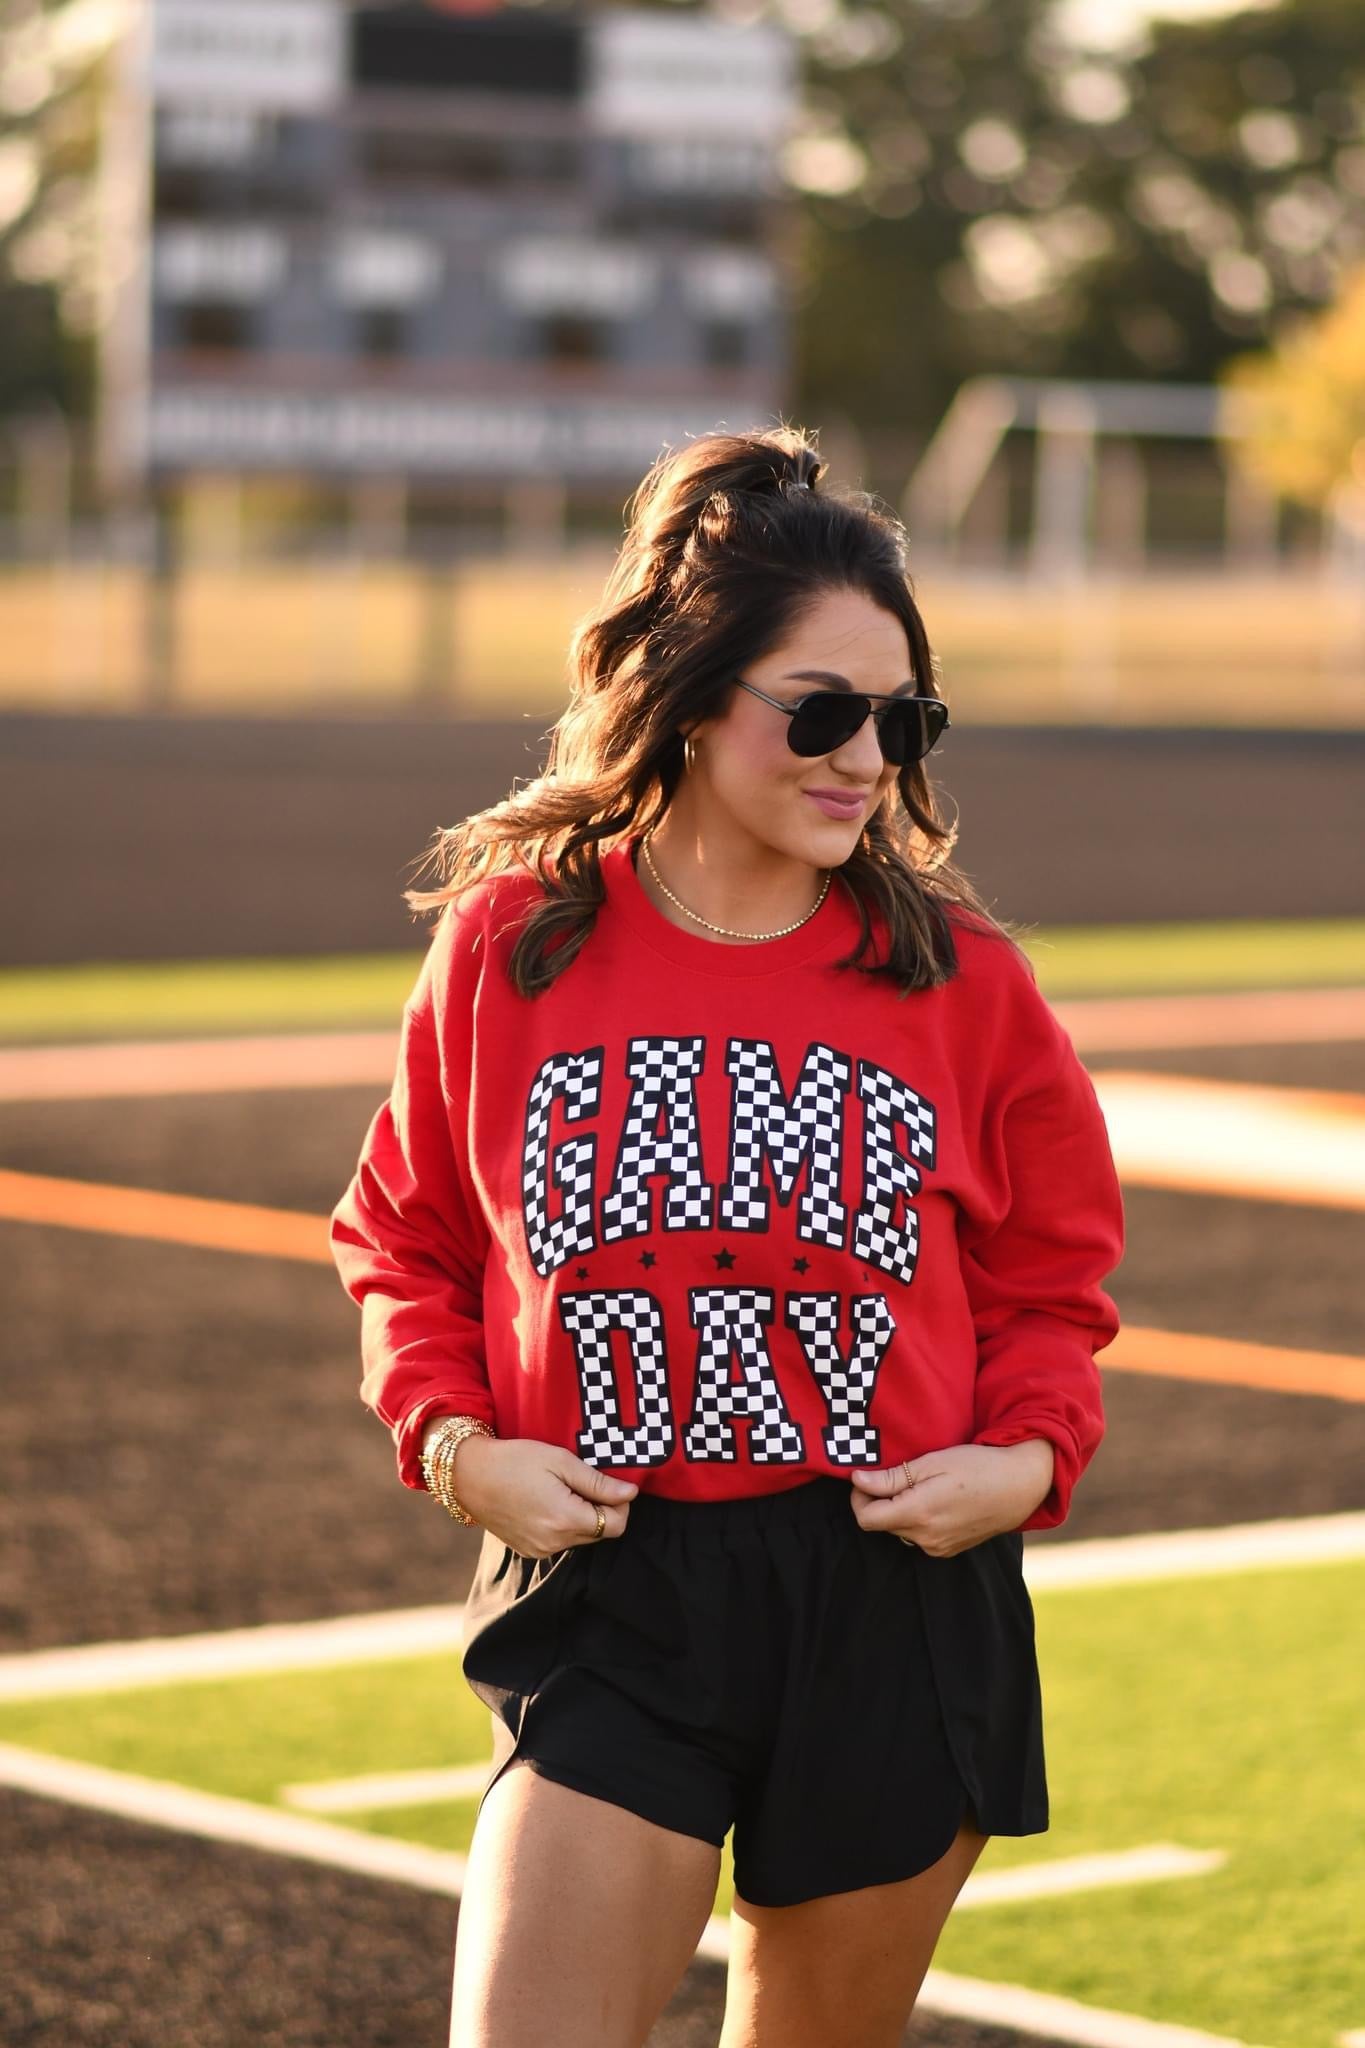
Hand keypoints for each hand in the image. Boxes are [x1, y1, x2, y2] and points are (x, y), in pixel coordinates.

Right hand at [446, 1434, 638, 1558]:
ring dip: (580, 1518)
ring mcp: (539, 1550)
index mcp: (566, 1519)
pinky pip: (559, 1542)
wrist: (469, 1474)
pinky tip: (545, 1503)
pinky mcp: (527, 1550)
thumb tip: (631, 1493)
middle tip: (581, 1482)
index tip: (608, 1484)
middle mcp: (554, 1543)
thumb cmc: (515, 1460)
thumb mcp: (561, 1461)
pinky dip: (561, 1525)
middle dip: (600, 1510)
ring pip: (580, 1538)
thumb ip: (599, 1482)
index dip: (620, 1504)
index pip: (616, 1525)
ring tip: (560, 1490)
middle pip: (600, 1534)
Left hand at [848, 1441, 1053, 1555]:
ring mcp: (938, 1548)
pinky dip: (917, 1519)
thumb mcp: (932, 1463)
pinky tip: (935, 1499)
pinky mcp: (948, 1550)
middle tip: (896, 1475)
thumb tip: (857, 1480)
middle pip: (881, 1524)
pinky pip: (918, 1537)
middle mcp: (926, 1539)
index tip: (867, 1478)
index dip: (859, 1497)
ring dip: (898, 1510)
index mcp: (918, 1515)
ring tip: (920, 1486)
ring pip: (899, 1530)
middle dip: (879, 1501)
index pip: (865, 1518)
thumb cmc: (977, 1467)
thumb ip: (892, 1477)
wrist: (1020, 1486)